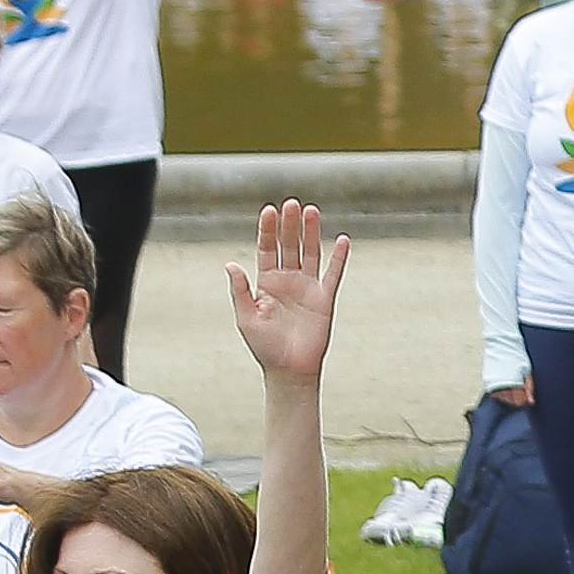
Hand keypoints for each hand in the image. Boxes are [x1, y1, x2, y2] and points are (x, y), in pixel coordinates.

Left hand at [226, 199, 351, 386]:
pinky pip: (333, 274)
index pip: (267, 249)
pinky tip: (341, 240)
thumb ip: (240, 290)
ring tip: (311, 210)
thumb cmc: (265, 348)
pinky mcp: (325, 299)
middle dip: (289, 225)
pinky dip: (339, 258)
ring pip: (310, 253)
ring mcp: (307, 288)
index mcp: (266, 283)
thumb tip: (231, 264)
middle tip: (291, 203)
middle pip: (289, 245)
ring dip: (311, 232)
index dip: (268, 230)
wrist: (290, 371)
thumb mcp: (245, 318)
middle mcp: (287, 281)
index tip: (269, 210)